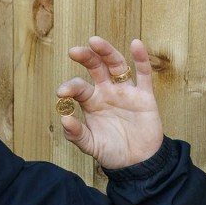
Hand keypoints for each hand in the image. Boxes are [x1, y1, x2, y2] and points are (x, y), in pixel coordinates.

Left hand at [56, 37, 164, 170]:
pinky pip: (143, 74)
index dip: (70, 88)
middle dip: (85, 58)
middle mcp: (107, 92)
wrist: (138, 162)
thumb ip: (76, 134)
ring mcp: (125, 91)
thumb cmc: (112, 152)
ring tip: (95, 41)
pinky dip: (141, 59)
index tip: (61, 93)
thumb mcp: (91, 146)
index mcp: (91, 102)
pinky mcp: (144, 95)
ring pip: (116, 65)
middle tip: (74, 51)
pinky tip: (136, 44)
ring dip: (106, 52)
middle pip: (96, 68)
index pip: (79, 88)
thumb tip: (64, 118)